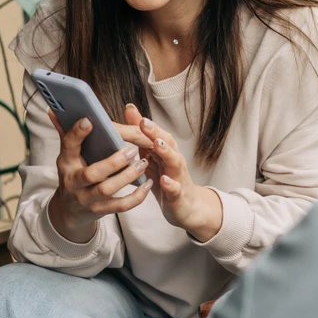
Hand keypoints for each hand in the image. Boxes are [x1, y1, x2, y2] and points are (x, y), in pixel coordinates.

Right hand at [46, 110, 153, 242]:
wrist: (69, 210)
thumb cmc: (73, 175)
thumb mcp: (67, 156)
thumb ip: (65, 133)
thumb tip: (53, 109)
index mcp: (66, 163)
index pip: (68, 146)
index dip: (77, 134)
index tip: (90, 120)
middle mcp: (74, 182)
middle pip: (92, 174)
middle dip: (113, 162)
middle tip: (131, 150)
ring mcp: (87, 199)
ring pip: (107, 189)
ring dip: (128, 177)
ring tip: (143, 163)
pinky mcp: (100, 211)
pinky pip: (120, 206)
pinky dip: (136, 197)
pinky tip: (148, 184)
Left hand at [123, 105, 223, 241]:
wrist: (188, 208)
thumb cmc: (167, 180)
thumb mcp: (152, 158)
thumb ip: (141, 135)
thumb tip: (130, 109)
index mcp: (165, 152)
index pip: (155, 134)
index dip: (143, 124)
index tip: (130, 113)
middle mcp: (174, 161)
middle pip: (167, 143)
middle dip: (155, 132)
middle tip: (143, 123)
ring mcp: (178, 177)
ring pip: (175, 162)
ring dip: (166, 153)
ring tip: (157, 145)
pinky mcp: (179, 195)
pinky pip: (176, 189)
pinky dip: (171, 184)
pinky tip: (164, 180)